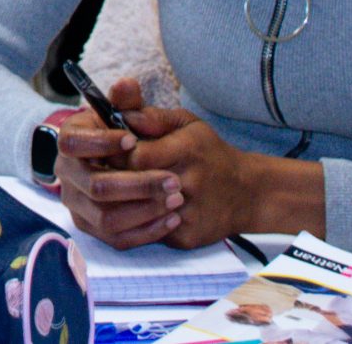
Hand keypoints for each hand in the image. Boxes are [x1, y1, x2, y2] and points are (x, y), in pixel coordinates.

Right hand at [55, 78, 182, 249]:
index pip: (74, 143)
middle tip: (174, 180)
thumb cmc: (124, 137)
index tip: (134, 141)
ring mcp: (77, 205)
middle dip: (138, 184)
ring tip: (175, 200)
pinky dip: (146, 232)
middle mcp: (66, 175)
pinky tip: (171, 219)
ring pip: (106, 218)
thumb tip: (128, 83)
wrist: (124, 166)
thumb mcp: (125, 116)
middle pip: (96, 186)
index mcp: (68, 141)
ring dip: (145, 210)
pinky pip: (117, 238)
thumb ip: (127, 102)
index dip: (102, 144)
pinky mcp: (92, 229)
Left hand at [119, 104, 269, 250]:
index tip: (109, 151)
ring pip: (138, 213)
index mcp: (186, 150)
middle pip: (135, 185)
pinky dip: (139, 222)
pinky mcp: (187, 237)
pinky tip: (136, 212)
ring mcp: (188, 213)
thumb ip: (153, 117)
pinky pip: (150, 232)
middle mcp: (189, 183)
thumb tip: (123, 115)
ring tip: (115, 192)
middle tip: (104, 172)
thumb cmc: (209, 152)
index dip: (117, 154)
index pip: (136, 156)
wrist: (247, 193)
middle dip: (115, 178)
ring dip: (123, 203)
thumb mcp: (187, 124)